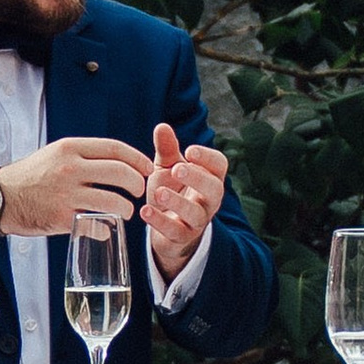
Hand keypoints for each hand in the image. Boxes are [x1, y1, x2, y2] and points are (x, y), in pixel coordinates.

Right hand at [0, 134, 150, 233]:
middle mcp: (70, 168)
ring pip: (115, 200)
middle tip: (140, 191)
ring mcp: (66, 194)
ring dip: (127, 208)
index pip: (115, 148)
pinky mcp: (62, 218)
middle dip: (138, 184)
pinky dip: (106, 228)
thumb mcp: (55, 154)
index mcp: (70, 148)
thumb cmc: (31, 176)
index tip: (148, 168)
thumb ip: (84, 156)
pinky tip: (105, 228)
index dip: (138, 159)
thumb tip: (119, 163)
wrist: (1, 198)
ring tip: (126, 211)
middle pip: (121, 173)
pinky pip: (97, 224)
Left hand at [145, 121, 226, 279]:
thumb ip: (166, 149)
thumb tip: (162, 126)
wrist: (165, 226)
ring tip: (160, 192)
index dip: (207, 157)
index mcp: (209, 178)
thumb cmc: (172, 189)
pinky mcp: (182, 237)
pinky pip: (175, 232)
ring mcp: (197, 220)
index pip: (219, 165)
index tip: (189, 151)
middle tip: (177, 169)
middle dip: (197, 178)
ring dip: (178, 202)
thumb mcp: (167, 168)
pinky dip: (160, 222)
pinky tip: (145, 211)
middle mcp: (208, 200)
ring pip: (196, 214)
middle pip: (214, 189)